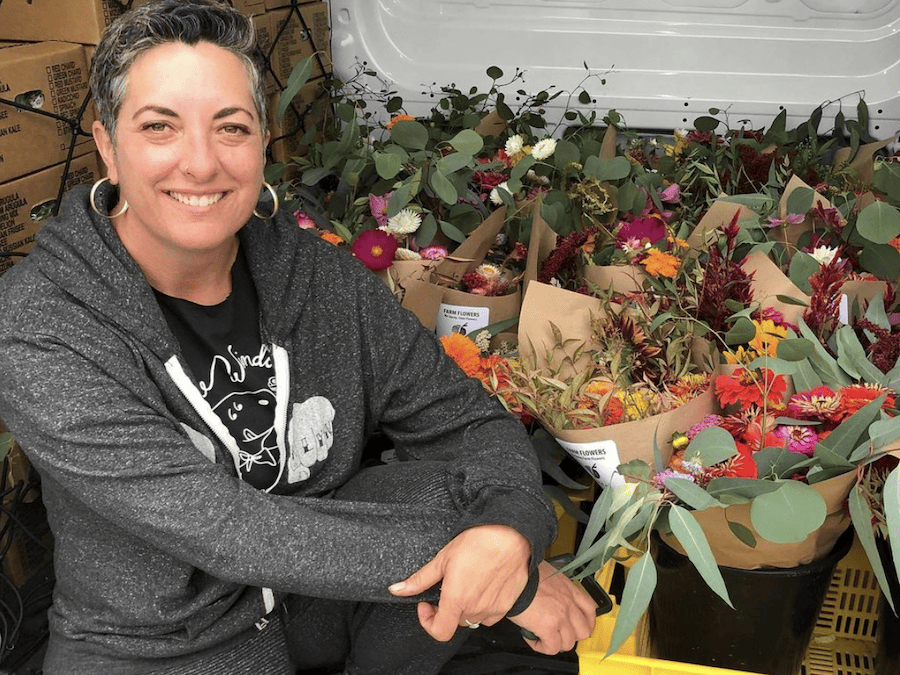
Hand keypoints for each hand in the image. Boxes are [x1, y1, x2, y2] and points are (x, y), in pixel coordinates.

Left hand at [388, 524, 529, 640]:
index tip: (427, 604)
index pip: (439, 632)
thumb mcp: (443, 558)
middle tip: (448, 586)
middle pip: (454, 621)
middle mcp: (475, 608)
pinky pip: (490, 615)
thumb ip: (419, 579)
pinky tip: (483, 586)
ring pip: (472, 618)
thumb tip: (395, 589)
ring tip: (468, 582)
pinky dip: (483, 606)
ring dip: (465, 607)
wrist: (511, 535)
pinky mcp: (507, 606)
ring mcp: (493, 609)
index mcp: (457, 599)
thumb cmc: (478, 542)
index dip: (428, 621)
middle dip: (446, 608)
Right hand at [508, 560, 597, 654]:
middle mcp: (568, 603)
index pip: (589, 609)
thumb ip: (552, 586)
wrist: (513, 574)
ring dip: (555, 643)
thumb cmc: (524, 572)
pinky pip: (551, 648)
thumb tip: (546, 594)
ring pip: (568, 643)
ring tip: (541, 636)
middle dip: (571, 636)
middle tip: (558, 634)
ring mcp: (560, 616)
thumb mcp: (546, 573)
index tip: (580, 627)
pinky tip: (531, 638)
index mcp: (568, 588)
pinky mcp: (548, 627)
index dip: (587, 622)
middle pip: (583, 631)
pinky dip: (541, 647)